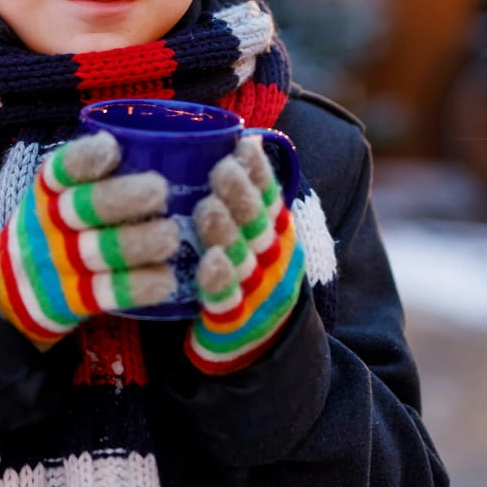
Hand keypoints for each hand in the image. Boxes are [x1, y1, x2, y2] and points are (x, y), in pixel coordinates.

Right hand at [0, 132, 180, 348]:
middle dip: (120, 198)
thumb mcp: (57, 197)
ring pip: (97, 252)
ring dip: (135, 243)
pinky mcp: (72, 301)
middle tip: (160, 190)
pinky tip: (166, 280)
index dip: (85, 158)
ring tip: (171, 236)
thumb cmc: (57, 228)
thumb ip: (95, 177)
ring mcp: (59, 265)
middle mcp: (49, 224)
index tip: (111, 148)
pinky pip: (104, 295)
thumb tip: (162, 145)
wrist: (12, 289)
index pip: (61, 170)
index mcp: (48, 191)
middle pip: (81, 209)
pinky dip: (135, 288)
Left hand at [186, 135, 305, 373]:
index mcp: (277, 234)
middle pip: (258, 223)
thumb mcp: (255, 238)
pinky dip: (220, 280)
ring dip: (226, 232)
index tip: (243, 145)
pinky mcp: (236, 320)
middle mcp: (272, 259)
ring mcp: (257, 290)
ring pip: (242, 257)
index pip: (270, 197)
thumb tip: (236, 139)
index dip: (259, 172)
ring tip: (209, 208)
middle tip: (221, 169)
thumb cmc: (247, 277)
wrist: (263, 347)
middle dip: (241, 194)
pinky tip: (209, 262)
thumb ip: (244, 200)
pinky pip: (227, 299)